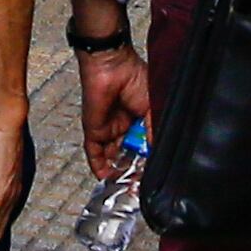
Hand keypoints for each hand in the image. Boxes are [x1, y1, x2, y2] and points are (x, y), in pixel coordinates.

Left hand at [79, 40, 151, 179]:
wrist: (112, 65)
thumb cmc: (134, 77)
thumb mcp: (152, 107)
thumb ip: (153, 131)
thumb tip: (156, 151)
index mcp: (138, 117)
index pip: (142, 144)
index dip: (146, 158)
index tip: (152, 171)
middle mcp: (123, 125)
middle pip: (126, 153)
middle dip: (132, 168)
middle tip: (138, 183)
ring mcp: (107, 128)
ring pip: (111, 155)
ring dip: (116, 170)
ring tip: (125, 185)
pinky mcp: (94, 130)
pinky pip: (94, 152)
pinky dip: (99, 166)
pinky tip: (106, 178)